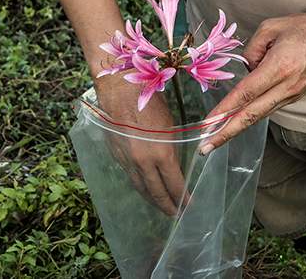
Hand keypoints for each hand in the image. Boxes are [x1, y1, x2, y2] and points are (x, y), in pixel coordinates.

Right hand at [95, 76, 189, 215]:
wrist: (120, 92)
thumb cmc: (151, 102)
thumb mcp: (170, 126)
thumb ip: (172, 149)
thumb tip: (174, 164)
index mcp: (161, 154)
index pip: (174, 184)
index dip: (182, 197)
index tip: (189, 205)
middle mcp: (143, 162)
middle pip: (156, 192)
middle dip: (167, 205)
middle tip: (176, 214)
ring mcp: (127, 161)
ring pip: (141, 187)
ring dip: (152, 199)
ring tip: (161, 206)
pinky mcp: (117, 156)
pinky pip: (130, 176)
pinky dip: (140, 186)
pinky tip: (145, 188)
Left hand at [198, 10, 305, 154]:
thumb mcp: (272, 27)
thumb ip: (251, 49)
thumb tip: (246, 70)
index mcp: (278, 68)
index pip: (245, 94)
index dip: (223, 110)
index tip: (206, 123)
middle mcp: (285, 87)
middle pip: (251, 116)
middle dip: (225, 133)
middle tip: (205, 148)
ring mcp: (292, 95)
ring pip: (259, 115)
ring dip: (237, 127)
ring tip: (215, 137)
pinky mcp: (296, 97)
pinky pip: (269, 107)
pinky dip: (252, 114)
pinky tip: (238, 116)